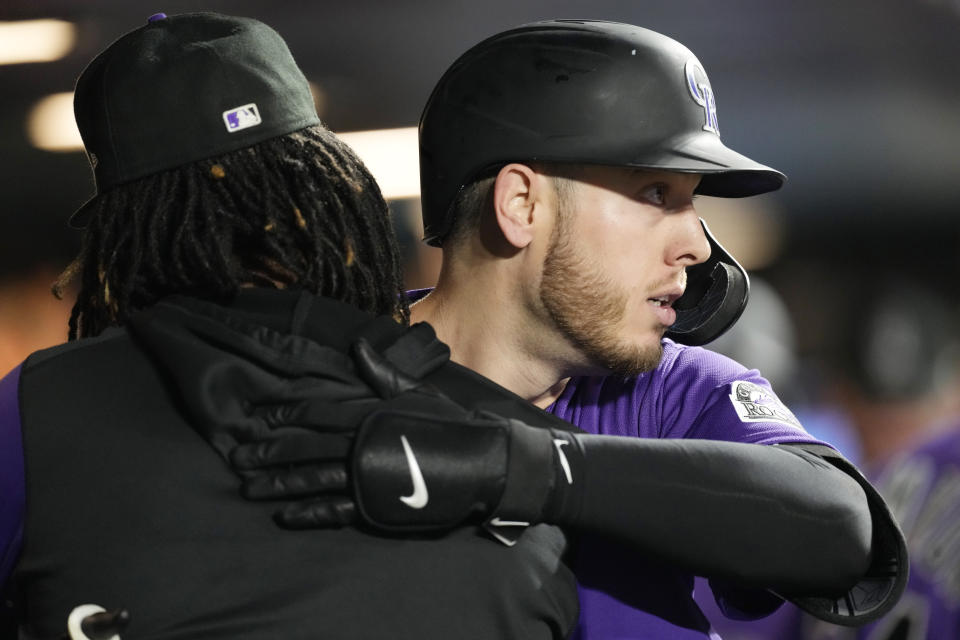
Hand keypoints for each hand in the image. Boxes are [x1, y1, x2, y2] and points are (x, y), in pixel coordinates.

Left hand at [233, 340, 574, 531]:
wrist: (484, 462)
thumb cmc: (452, 423)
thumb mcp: (418, 390)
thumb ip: (382, 372)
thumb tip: (357, 345)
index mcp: (369, 411)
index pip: (316, 410)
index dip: (285, 413)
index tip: (258, 417)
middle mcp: (361, 441)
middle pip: (304, 446)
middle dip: (268, 451)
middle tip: (238, 456)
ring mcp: (367, 475)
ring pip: (311, 478)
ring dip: (278, 482)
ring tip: (249, 486)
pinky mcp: (377, 504)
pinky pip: (335, 510)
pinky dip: (307, 513)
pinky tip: (284, 516)